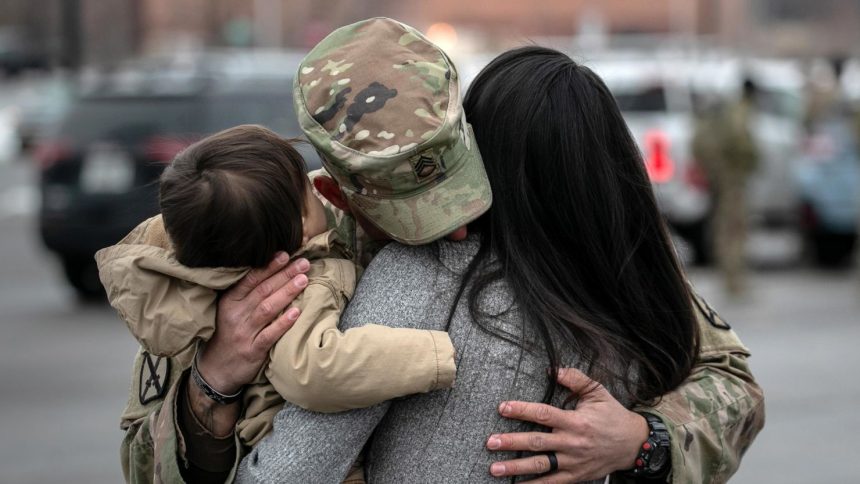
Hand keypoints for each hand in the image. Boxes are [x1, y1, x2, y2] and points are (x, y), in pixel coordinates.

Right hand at [196, 252, 310, 394]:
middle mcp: (236, 314)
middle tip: (303, 263)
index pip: (250, 279)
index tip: (285, 254)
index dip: (268, 266)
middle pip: (262, 290)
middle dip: (284, 274)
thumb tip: (274, 271)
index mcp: (230, 301)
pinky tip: (297, 312)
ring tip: (303, 280)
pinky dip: (283, 322)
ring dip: (286, 292)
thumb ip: (248, 293)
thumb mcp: (230, 310)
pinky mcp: (253, 349)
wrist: (215, 369)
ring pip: (267, 308)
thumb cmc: (229, 334)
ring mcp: (244, 332)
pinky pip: (270, 334)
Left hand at [486, 368, 648, 482]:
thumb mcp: (598, 392)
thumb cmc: (613, 415)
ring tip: (494, 469)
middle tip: (490, 442)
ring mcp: (573, 462)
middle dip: (512, 442)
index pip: (544, 414)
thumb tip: (553, 368)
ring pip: (541, 465)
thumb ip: (575, 379)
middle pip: (537, 442)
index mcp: (576, 421)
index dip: (522, 410)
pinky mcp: (576, 476)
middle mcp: (572, 442)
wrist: (634, 444)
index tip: (502, 408)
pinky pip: (552, 483)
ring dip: (516, 468)